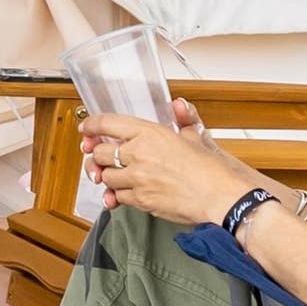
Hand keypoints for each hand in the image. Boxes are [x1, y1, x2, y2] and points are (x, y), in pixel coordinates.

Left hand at [80, 107, 249, 226]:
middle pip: (99, 152)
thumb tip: (179, 105)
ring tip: (114, 175)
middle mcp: (138, 154)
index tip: (85, 127)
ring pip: (105, 176)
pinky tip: (123, 192)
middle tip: (98, 156)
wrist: (220, 195)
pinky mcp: (140, 200)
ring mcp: (137, 179)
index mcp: (149, 133)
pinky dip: (117, 195)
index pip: (107, 124)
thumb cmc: (211, 167)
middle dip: (96, 154)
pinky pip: (117, 197)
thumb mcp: (197, 136)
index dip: (91, 125)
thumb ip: (185, 118)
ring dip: (106, 176)